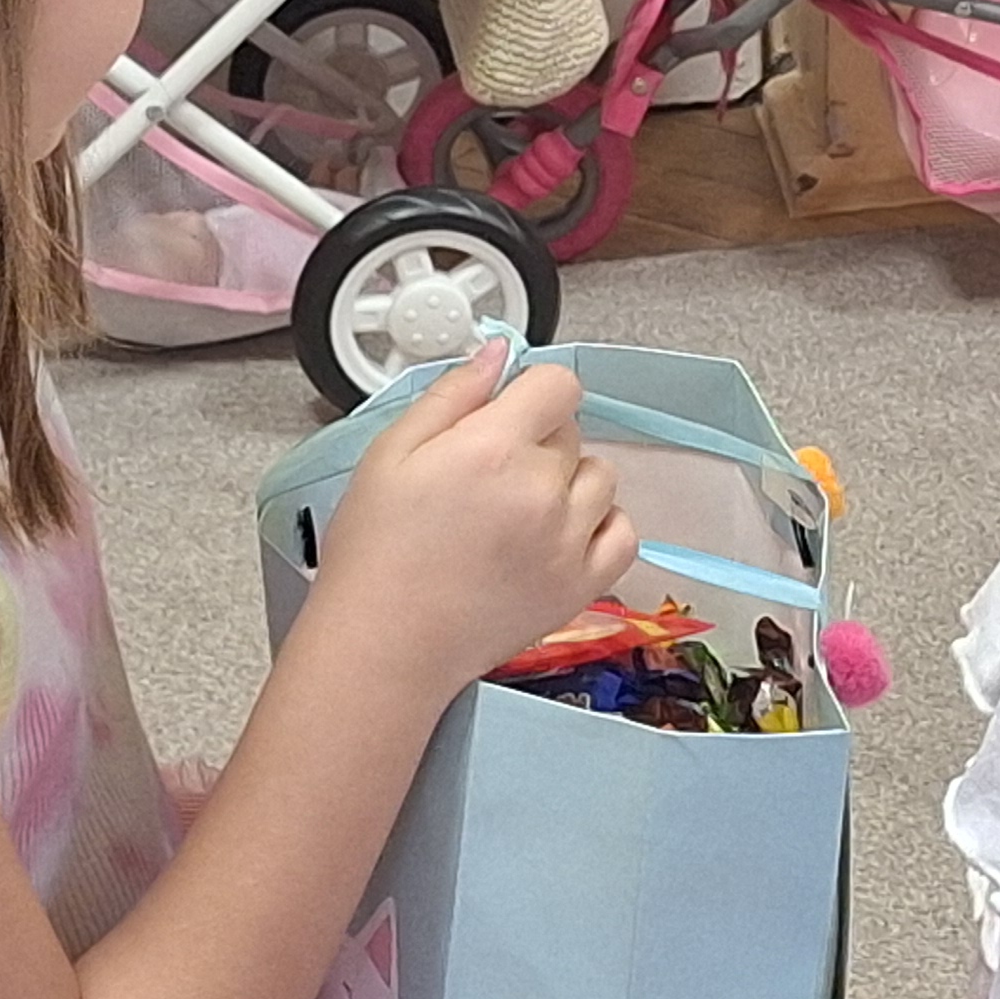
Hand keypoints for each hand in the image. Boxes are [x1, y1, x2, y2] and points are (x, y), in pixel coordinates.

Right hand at [312, 351, 633, 699]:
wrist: (384, 644)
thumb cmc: (376, 555)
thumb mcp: (391, 453)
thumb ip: (452, 394)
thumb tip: (498, 353)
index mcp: (493, 448)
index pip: (558, 384)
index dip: (532, 391)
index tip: (509, 411)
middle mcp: (541, 490)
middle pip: (572, 431)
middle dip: (537, 439)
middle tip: (489, 475)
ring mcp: (568, 540)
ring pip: (601, 477)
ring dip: (570, 482)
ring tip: (520, 509)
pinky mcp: (581, 585)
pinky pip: (623, 533)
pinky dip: (600, 526)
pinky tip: (559, 534)